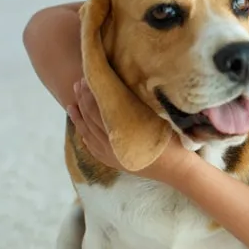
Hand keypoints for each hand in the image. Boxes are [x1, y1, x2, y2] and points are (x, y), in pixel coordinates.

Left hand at [67, 79, 196, 182]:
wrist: (178, 169)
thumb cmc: (171, 141)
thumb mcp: (156, 119)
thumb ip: (136, 106)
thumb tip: (120, 86)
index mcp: (121, 133)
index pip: (98, 109)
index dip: (90, 93)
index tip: (87, 78)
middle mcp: (111, 146)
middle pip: (90, 119)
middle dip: (82, 101)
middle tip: (77, 84)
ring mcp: (110, 156)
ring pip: (87, 134)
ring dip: (79, 118)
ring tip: (71, 104)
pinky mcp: (113, 163)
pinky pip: (92, 148)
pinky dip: (85, 136)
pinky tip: (81, 129)